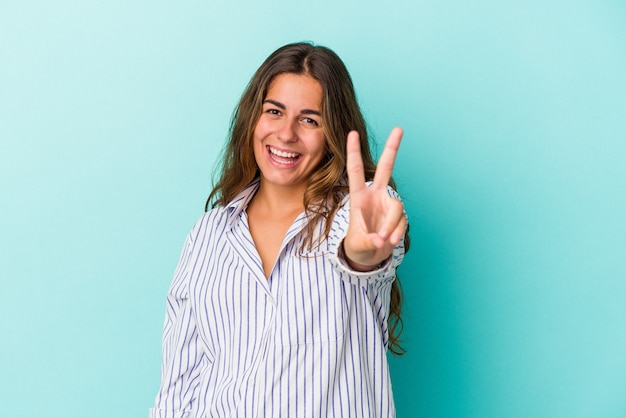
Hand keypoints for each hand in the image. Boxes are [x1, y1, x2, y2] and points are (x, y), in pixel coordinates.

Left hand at [343, 127, 406, 270]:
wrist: (369, 256)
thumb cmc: (358, 245)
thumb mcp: (357, 244)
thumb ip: (368, 240)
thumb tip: (381, 239)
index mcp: (359, 197)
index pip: (356, 171)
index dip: (354, 152)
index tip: (352, 133)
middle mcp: (375, 195)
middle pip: (386, 168)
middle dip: (392, 148)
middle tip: (399, 128)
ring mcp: (388, 204)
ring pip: (397, 208)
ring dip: (391, 225)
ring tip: (383, 239)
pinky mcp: (399, 215)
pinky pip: (401, 222)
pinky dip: (396, 232)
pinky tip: (389, 241)